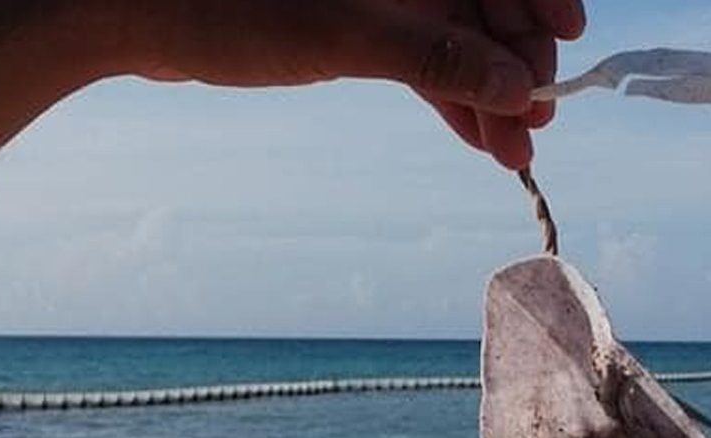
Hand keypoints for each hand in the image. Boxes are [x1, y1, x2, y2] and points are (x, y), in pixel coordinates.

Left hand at [129, 0, 584, 168]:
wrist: (145, 15)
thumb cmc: (236, 4)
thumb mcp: (348, 34)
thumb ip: (437, 58)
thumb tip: (516, 87)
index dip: (537, 0)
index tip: (565, 45)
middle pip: (480, 5)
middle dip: (512, 64)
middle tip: (536, 124)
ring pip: (451, 40)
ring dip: (483, 93)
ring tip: (512, 149)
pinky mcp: (354, 25)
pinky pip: (419, 60)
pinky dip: (445, 96)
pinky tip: (475, 134)